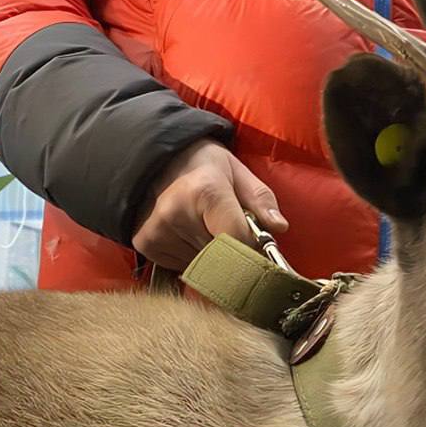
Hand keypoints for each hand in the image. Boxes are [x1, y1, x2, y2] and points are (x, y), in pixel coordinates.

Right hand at [132, 139, 287, 269]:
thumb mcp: (238, 172)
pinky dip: (192, 256)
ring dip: (212, 255)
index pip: (238, 239)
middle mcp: (176, 212)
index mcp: (205, 191)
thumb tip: (279, 227)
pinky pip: (183, 266)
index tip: (257, 242)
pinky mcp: (146, 243)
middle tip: (229, 228)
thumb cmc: (205, 166)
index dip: (253, 246)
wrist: (158, 160)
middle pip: (221, 255)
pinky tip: (187, 233)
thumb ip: (261, 200)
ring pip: (203, 265)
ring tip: (205, 226)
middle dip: (233, 250)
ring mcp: (158, 230)